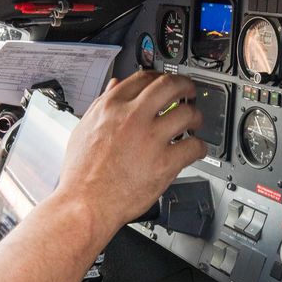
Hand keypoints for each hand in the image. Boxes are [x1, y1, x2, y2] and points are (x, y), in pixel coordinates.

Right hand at [51, 71, 203, 234]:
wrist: (85, 204)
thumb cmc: (81, 175)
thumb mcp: (83, 130)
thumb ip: (101, 105)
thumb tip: (113, 86)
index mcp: (111, 107)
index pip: (144, 78)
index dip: (160, 77)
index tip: (166, 83)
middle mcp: (132, 117)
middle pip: (170, 86)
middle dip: (185, 86)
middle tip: (190, 93)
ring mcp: (150, 139)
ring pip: (187, 114)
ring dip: (196, 117)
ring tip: (194, 123)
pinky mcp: (165, 163)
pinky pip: (194, 146)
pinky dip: (199, 147)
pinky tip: (195, 149)